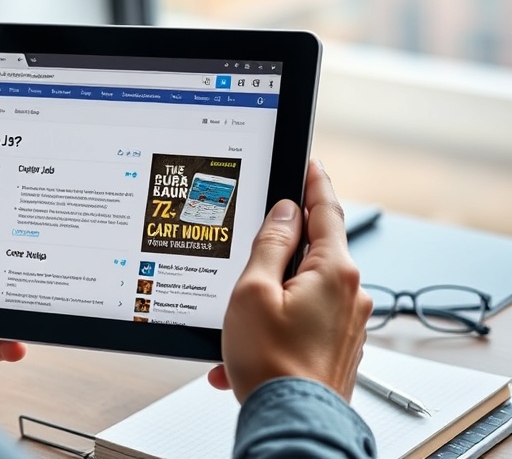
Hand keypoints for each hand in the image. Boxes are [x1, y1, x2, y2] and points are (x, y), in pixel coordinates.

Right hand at [208, 160, 371, 402]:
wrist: (294, 425)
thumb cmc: (272, 365)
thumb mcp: (254, 291)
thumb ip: (271, 244)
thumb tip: (285, 211)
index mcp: (335, 272)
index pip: (326, 210)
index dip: (314, 182)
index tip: (309, 163)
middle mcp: (350, 294)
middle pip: (312, 251)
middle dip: (275, 255)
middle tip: (248, 259)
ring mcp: (347, 322)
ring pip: (301, 290)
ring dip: (268, 300)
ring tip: (238, 327)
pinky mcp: (338, 345)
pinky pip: (304, 319)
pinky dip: (275, 327)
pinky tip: (246, 351)